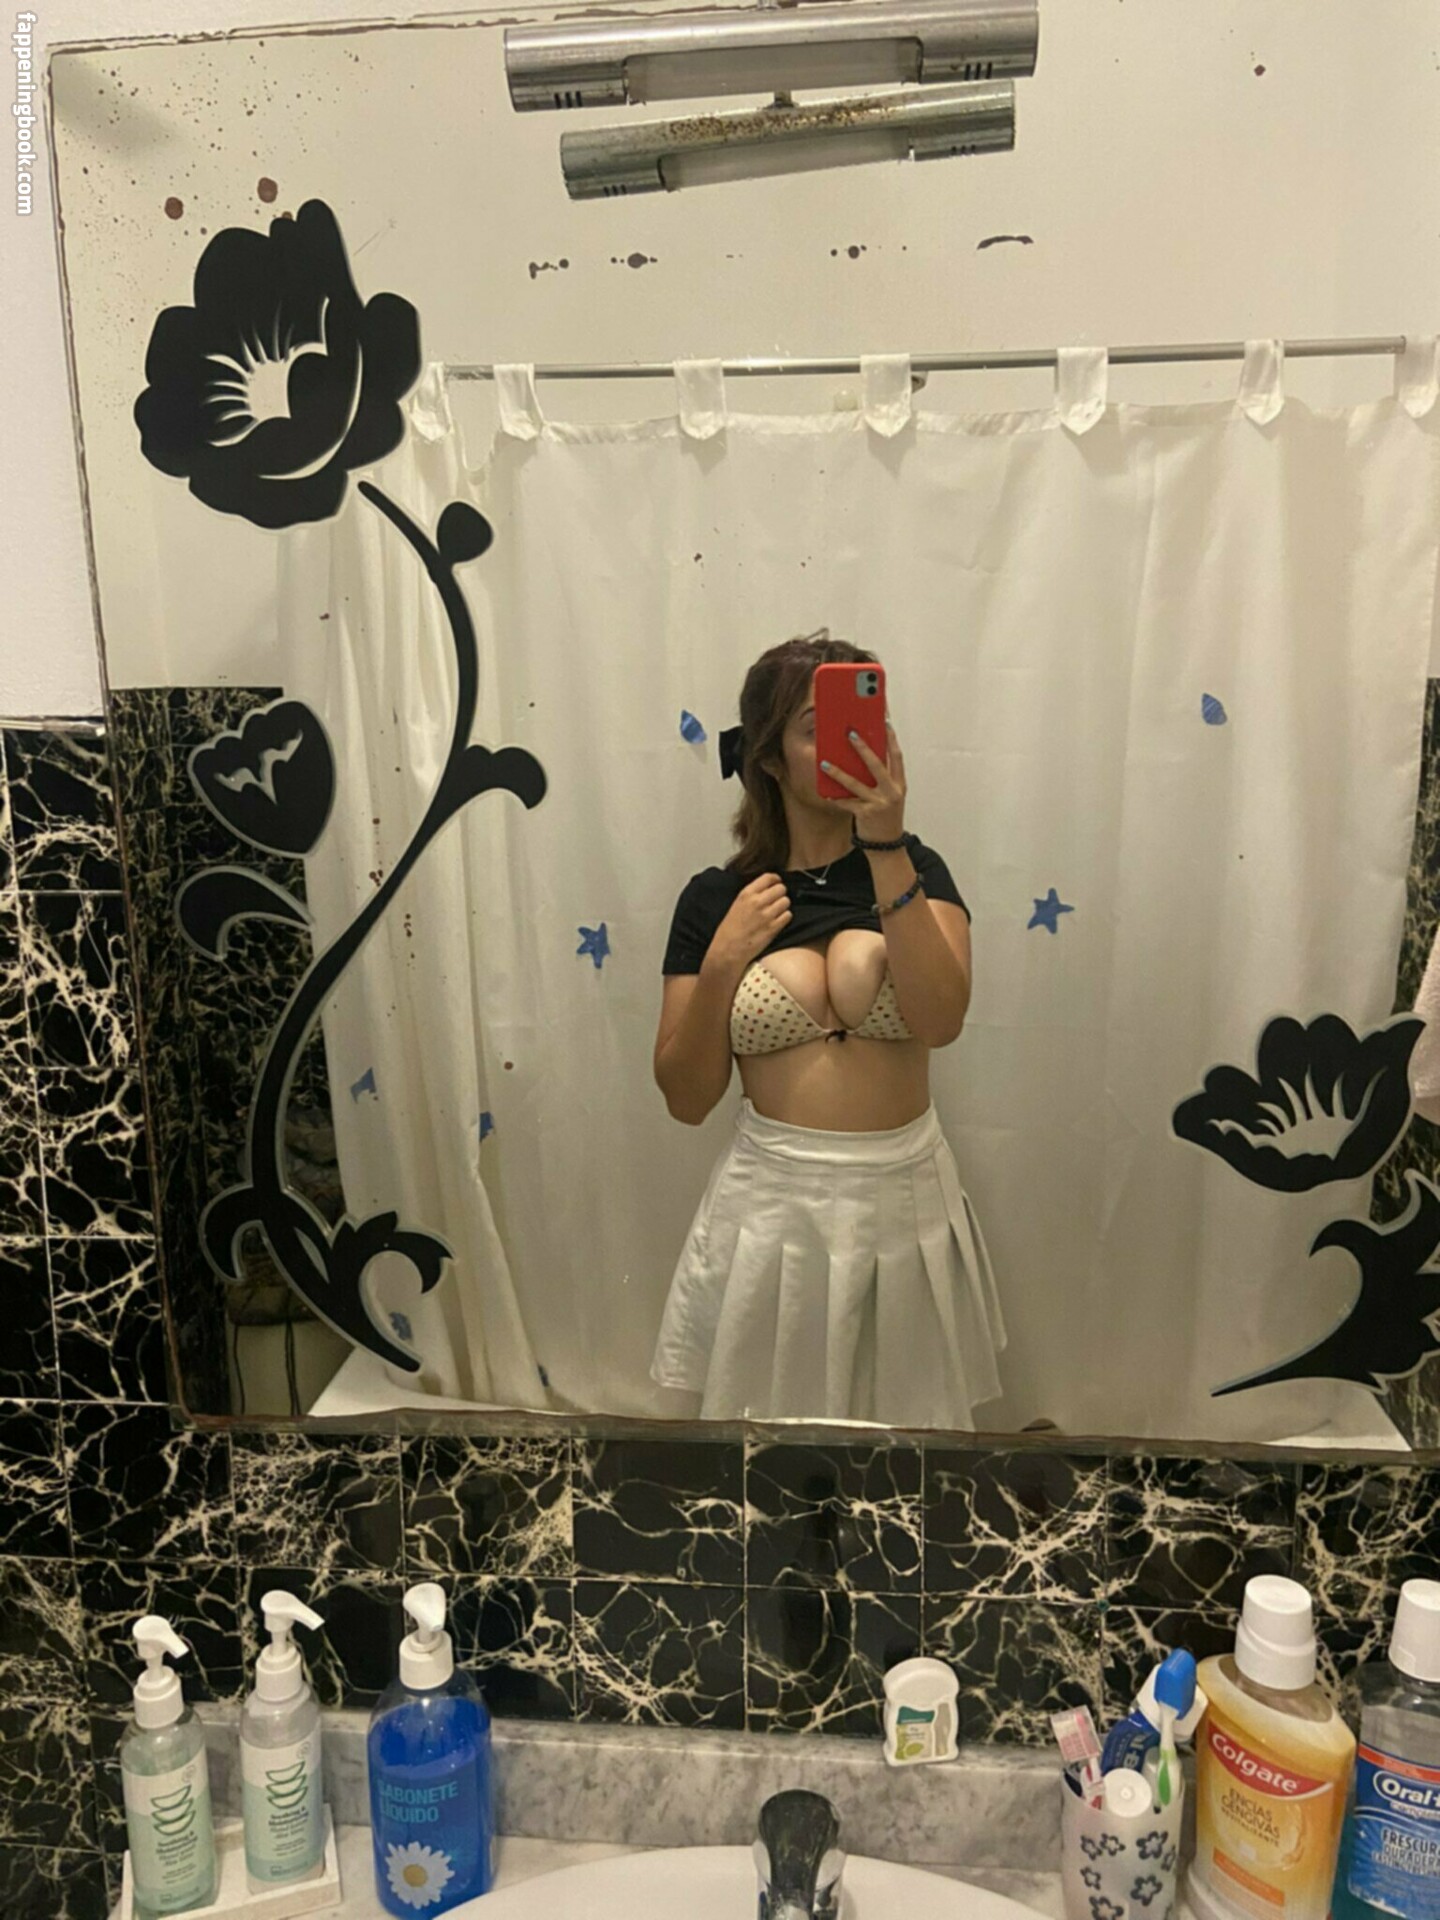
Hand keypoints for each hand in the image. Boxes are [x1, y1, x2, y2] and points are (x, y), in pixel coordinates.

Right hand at [707, 873, 792, 973]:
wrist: (728, 949)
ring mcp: (767, 915)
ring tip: (776, 912)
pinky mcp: (773, 928)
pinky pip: (788, 915)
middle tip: (776, 900)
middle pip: (781, 888)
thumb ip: (751, 895)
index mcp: (746, 894)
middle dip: (780, 894)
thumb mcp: (736, 904)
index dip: (776, 879)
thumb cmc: (729, 930)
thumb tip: (766, 889)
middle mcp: (757, 902)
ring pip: (786, 901)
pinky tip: (777, 921)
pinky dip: (785, 917)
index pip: (768, 877)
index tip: (777, 882)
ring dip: (783, 906)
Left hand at [820, 719, 905, 842]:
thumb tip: (862, 756)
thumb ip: (882, 778)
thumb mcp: (890, 795)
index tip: (884, 722)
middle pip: (876, 765)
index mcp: (900, 784)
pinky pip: (847, 803)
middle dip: (863, 748)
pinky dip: (836, 798)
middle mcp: (892, 792)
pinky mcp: (866, 814)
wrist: (887, 844)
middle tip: (850, 733)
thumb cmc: (886, 815)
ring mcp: (879, 804)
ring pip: (856, 784)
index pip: (897, 757)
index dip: (891, 739)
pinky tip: (825, 793)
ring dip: (839, 773)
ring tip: (825, 763)